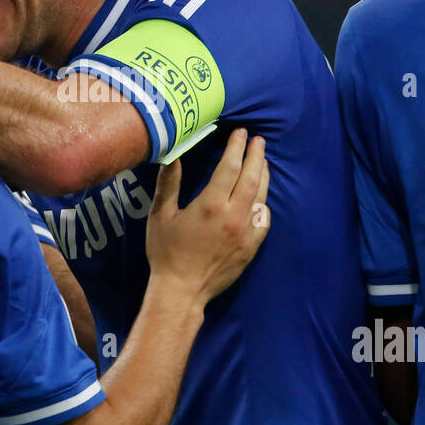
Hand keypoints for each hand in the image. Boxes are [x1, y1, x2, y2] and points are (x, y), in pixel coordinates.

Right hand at [145, 128, 270, 304]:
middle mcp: (233, 216)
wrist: (182, 291)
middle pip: (252, 177)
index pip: (230, 166)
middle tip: (258, 140)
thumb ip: (168, 183)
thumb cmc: (166, 252)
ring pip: (261, 196)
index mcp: (211, 205)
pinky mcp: (251, 247)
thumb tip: (171, 154)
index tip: (240, 133)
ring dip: (264, 175)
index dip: (236, 147)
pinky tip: (260, 198)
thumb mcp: (160, 215)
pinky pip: (263, 220)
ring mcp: (245, 233)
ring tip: (262, 162)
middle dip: (256, 155)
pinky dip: (263, 204)